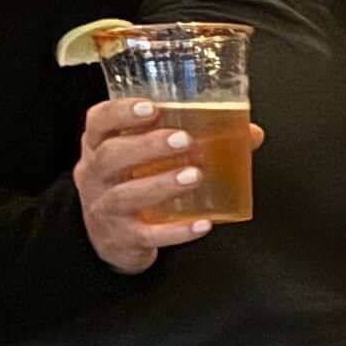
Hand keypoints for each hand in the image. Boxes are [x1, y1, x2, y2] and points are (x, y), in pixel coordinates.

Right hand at [73, 96, 222, 271]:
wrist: (109, 236)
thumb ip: (188, 139)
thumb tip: (249, 133)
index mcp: (99, 146)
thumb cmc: (132, 183)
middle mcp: (95, 176)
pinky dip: (176, 232)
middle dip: (147, 145)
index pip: (98, 121)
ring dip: (162, 184)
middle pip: (111, 156)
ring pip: (125, 196)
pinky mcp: (123, 238)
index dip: (120, 112)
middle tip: (184, 140)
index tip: (151, 107)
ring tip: (194, 176)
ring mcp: (105, 209)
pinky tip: (201, 224)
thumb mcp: (145, 158)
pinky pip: (148, 235)